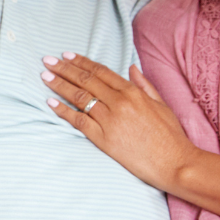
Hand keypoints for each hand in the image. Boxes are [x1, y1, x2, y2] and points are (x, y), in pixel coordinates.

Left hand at [40, 52, 195, 190]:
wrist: (175, 163)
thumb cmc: (170, 136)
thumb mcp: (161, 104)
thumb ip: (144, 85)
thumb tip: (131, 68)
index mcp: (133, 92)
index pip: (101, 72)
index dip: (81, 62)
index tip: (66, 55)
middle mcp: (120, 103)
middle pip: (86, 81)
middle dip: (64, 69)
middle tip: (48, 61)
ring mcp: (110, 120)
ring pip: (79, 97)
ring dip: (59, 85)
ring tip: (45, 77)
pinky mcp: (103, 138)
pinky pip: (79, 121)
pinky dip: (63, 111)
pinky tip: (51, 102)